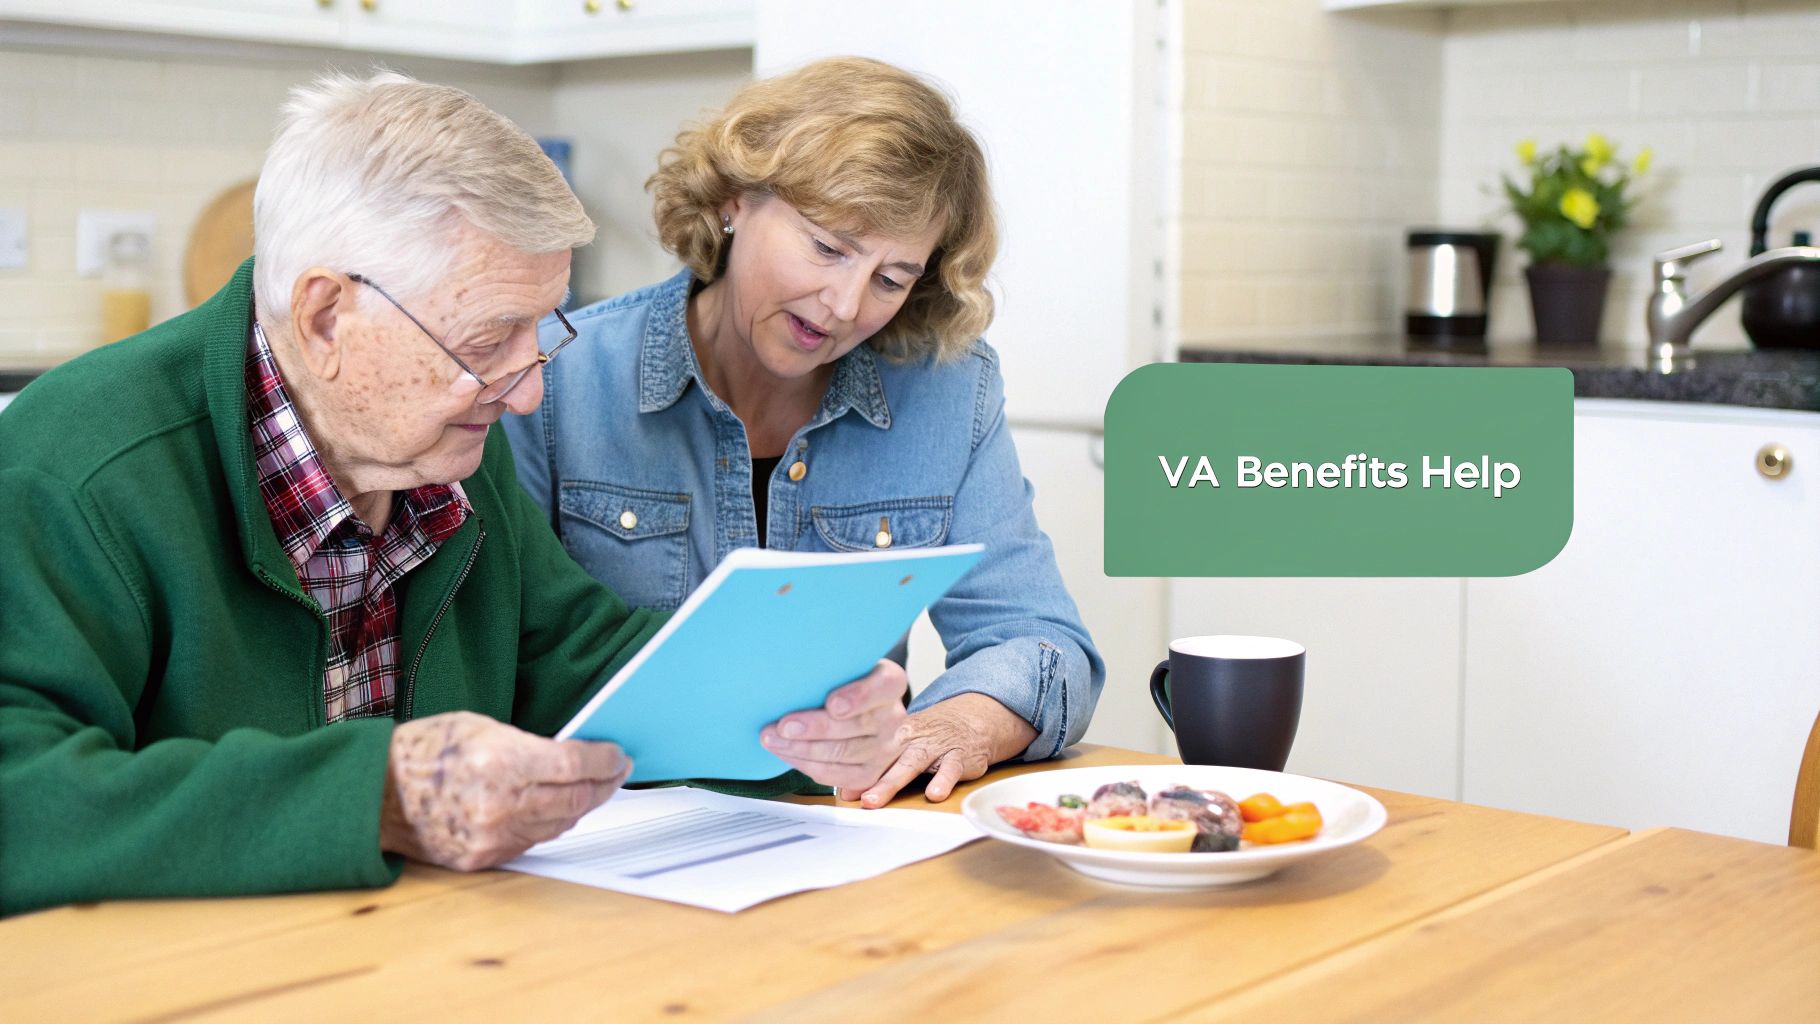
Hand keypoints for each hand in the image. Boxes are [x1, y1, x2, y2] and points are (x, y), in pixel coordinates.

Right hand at [379, 710, 631, 870]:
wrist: (375, 794)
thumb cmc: (423, 752)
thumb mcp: (480, 727)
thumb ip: (528, 744)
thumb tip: (572, 756)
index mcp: (500, 762)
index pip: (574, 764)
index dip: (605, 761)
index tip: (619, 756)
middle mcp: (500, 804)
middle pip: (575, 799)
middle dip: (604, 785)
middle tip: (616, 773)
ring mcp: (492, 836)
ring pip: (559, 824)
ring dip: (580, 806)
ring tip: (591, 789)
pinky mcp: (483, 858)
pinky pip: (532, 842)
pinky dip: (548, 824)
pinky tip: (553, 809)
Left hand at [759, 660, 910, 793]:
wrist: (865, 710)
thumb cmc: (845, 683)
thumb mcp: (846, 667)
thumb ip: (832, 670)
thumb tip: (797, 673)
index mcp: (890, 685)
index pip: (884, 687)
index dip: (859, 697)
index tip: (832, 703)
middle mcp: (894, 718)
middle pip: (856, 725)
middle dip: (816, 728)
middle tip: (784, 726)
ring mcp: (885, 750)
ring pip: (842, 753)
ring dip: (802, 748)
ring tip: (773, 740)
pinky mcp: (870, 774)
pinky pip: (836, 774)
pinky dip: (805, 764)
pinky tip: (785, 753)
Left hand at [853, 692, 1038, 808]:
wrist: (973, 718)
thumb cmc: (931, 735)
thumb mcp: (903, 743)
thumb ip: (877, 766)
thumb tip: (845, 792)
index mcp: (894, 733)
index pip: (868, 749)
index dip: (848, 763)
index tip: (828, 777)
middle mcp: (912, 737)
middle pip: (885, 757)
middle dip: (866, 777)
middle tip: (851, 795)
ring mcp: (935, 746)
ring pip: (912, 763)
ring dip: (892, 781)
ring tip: (875, 799)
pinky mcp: (959, 756)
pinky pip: (951, 768)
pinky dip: (943, 780)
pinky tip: (934, 794)